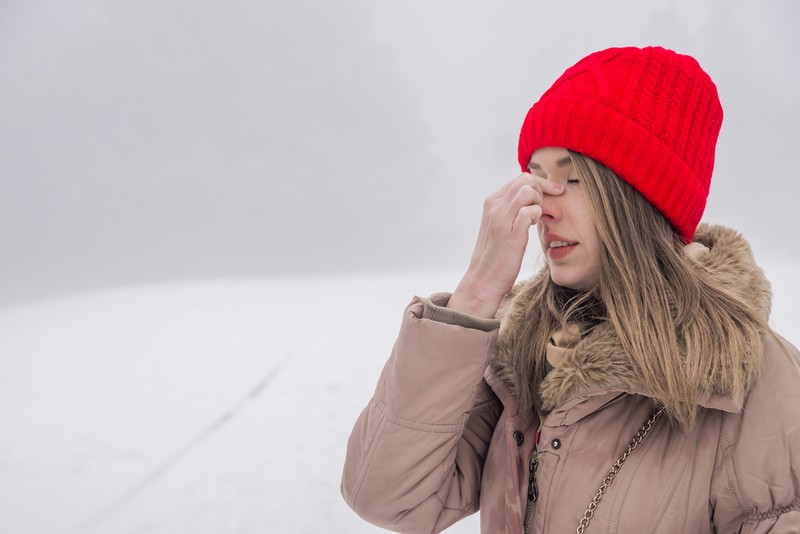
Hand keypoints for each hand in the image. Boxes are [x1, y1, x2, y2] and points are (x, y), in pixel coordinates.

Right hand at [447, 173, 564, 317]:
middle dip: (543, 190)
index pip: (520, 178)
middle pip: (526, 179)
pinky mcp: (510, 235)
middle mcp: (495, 207)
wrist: (483, 280)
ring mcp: (501, 220)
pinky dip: (537, 215)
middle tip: (545, 207)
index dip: (541, 183)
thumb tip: (531, 196)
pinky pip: (529, 212)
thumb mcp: (499, 225)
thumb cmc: (495, 254)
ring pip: (527, 191)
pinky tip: (534, 227)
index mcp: (492, 202)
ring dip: (540, 202)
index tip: (555, 191)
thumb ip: (511, 209)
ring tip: (537, 218)